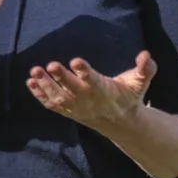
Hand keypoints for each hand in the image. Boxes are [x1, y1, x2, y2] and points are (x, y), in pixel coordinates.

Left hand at [27, 52, 156, 129]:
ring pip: (59, 98)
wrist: (120, 122)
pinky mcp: (68, 111)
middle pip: (73, 89)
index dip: (85, 72)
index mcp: (106, 91)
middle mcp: (89, 100)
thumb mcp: (140, 83)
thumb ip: (146, 69)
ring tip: (34, 71)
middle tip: (50, 64)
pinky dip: (40, 96)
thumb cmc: (128, 96)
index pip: (94, 81)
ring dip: (46, 85)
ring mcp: (77, 107)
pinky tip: (30, 83)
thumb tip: (147, 55)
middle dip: (61, 78)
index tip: (76, 61)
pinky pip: (52, 105)